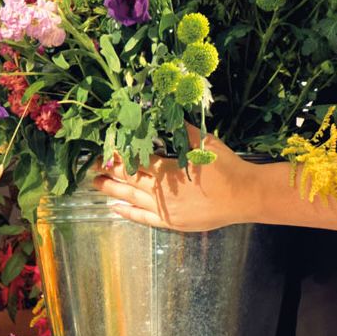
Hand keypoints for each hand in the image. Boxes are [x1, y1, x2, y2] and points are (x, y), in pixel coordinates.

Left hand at [95, 146, 255, 235]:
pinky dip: (128, 213)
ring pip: (131, 199)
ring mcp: (165, 209)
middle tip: (91, 166)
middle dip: (108, 172)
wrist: (245, 196)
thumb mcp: (205, 143)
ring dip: (112, 191)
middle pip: (127, 180)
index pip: (134, 162)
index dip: (117, 156)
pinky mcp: (171, 222)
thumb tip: (169, 113)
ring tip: (96, 184)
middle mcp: (161, 192)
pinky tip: (115, 209)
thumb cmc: (227, 168)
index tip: (104, 150)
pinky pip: (144, 218)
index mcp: (167, 170)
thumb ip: (183, 131)